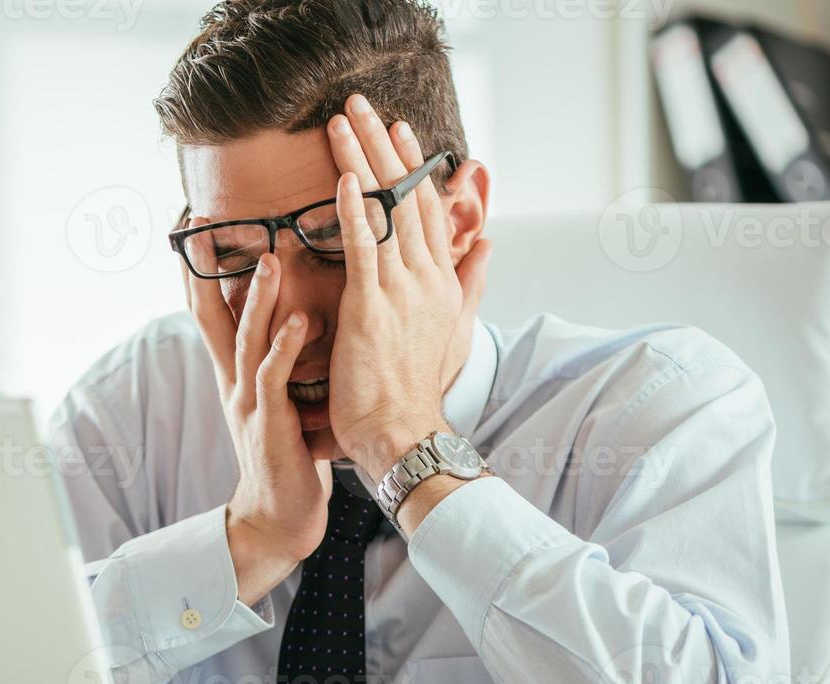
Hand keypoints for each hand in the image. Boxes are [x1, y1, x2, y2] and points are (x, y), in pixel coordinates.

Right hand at [184, 235, 331, 605]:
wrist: (279, 516)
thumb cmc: (289, 454)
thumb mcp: (279, 397)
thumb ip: (280, 357)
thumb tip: (296, 312)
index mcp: (235, 371)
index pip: (210, 307)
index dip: (197, 266)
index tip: (192, 223)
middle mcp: (233, 380)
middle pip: (211, 313)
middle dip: (202, 269)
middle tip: (199, 222)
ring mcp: (248, 401)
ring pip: (247, 338)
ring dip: (257, 297)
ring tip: (268, 255)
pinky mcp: (269, 423)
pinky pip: (275, 377)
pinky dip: (285, 345)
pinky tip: (299, 317)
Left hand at [324, 95, 492, 481]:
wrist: (404, 433)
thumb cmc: (416, 390)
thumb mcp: (453, 330)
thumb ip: (470, 284)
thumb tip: (489, 246)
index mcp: (440, 281)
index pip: (426, 208)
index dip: (411, 165)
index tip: (398, 128)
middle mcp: (425, 277)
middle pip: (405, 196)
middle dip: (380, 145)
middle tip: (358, 104)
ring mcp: (400, 290)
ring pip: (382, 211)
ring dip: (359, 162)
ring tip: (339, 122)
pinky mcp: (371, 308)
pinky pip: (362, 249)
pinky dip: (353, 211)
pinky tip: (340, 179)